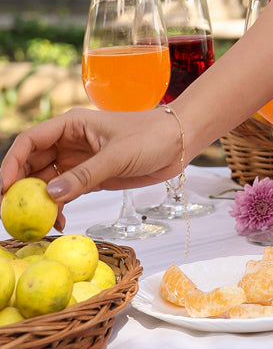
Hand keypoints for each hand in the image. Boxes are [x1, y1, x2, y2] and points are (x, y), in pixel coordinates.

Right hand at [0, 108, 180, 224]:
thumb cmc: (152, 136)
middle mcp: (69, 142)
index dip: (12, 163)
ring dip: (39, 201)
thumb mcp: (118, 155)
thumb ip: (86, 175)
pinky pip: (65, 193)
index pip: (30, 141)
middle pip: (32, 163)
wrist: (179, 141)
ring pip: (46, 181)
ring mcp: (78, 160)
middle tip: (13, 213)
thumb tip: (51, 195)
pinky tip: (59, 223)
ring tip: (36, 223)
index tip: (4, 189)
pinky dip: (58, 208)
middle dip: (20, 187)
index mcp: (71, 125)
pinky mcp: (90, 176)